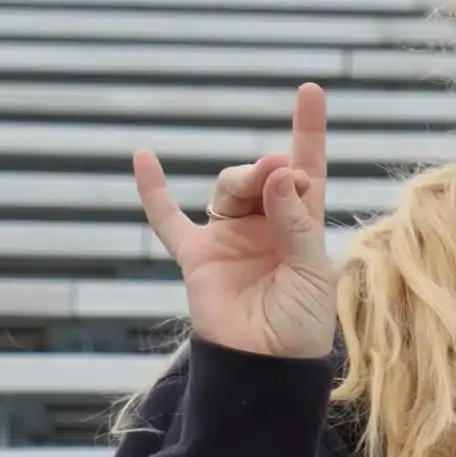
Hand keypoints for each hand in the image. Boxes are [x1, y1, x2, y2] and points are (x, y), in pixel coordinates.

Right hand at [135, 84, 337, 359]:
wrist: (266, 367)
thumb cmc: (301, 324)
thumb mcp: (313, 270)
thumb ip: (297, 222)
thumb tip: (279, 171)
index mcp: (304, 225)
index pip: (307, 169)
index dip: (309, 130)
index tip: (309, 90)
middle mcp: (267, 225)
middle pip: (262, 175)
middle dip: (270, 169)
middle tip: (282, 174)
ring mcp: (229, 237)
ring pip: (227, 187)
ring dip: (242, 178)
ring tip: (259, 182)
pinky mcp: (196, 256)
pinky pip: (167, 219)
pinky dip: (153, 190)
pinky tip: (142, 157)